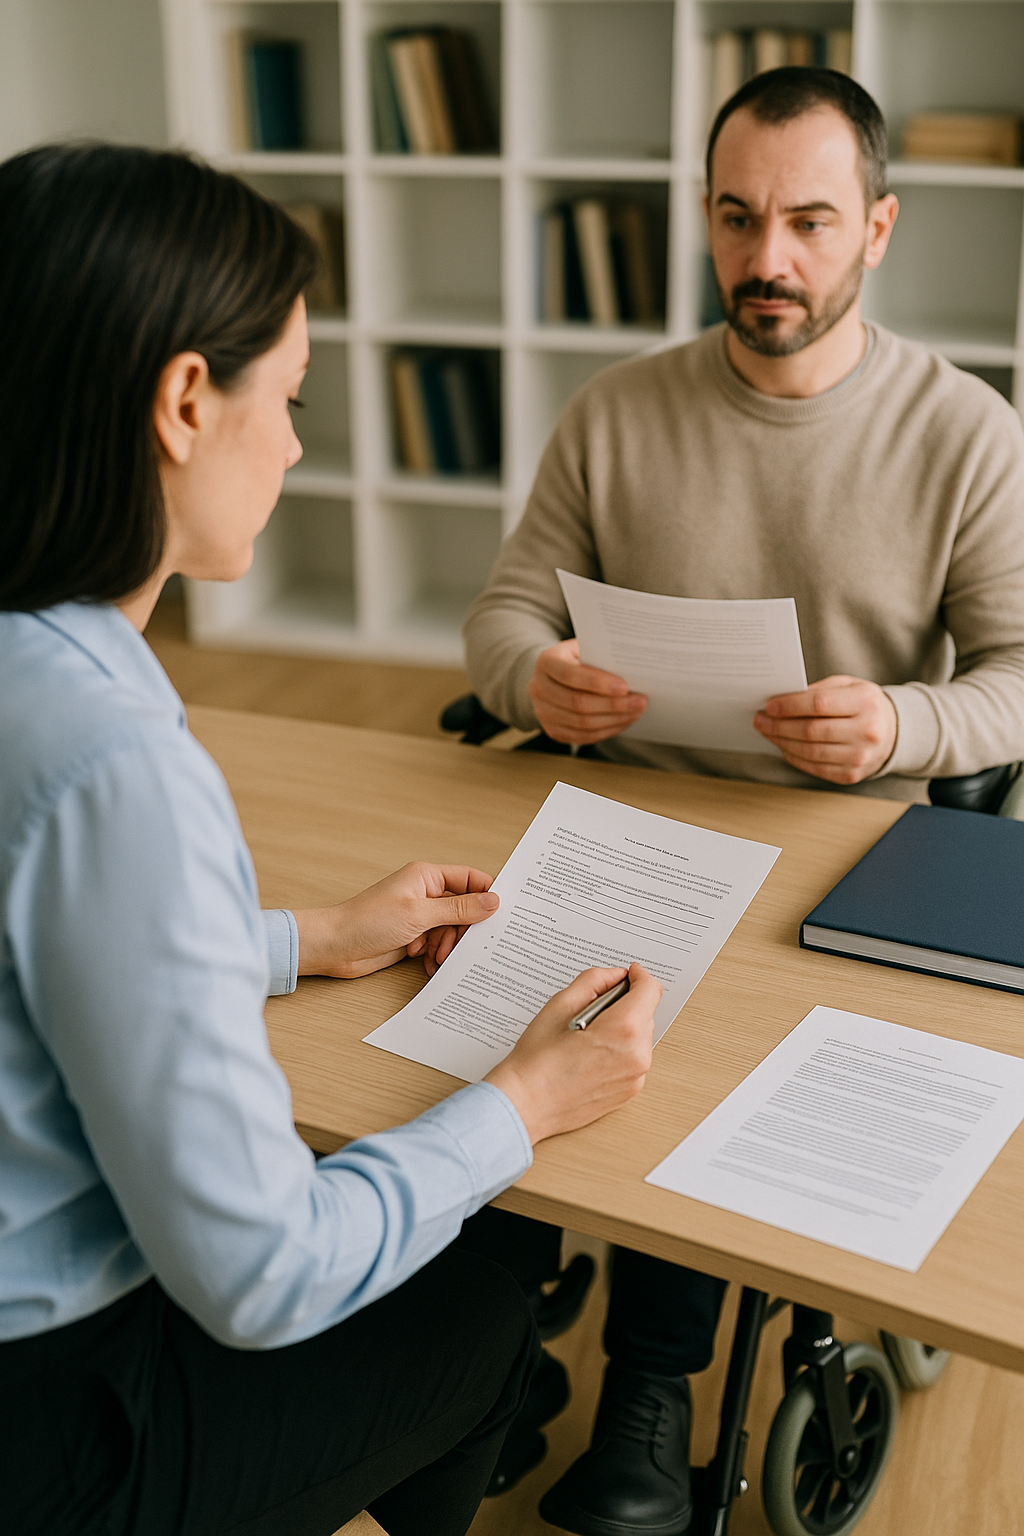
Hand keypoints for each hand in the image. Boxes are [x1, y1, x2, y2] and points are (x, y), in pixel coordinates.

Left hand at [293, 863, 498, 979]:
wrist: (335, 946)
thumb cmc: (367, 922)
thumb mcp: (419, 914)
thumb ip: (458, 909)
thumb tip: (493, 901)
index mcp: (427, 876)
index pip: (470, 878)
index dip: (487, 894)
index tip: (503, 914)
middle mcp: (425, 893)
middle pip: (464, 908)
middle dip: (463, 929)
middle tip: (459, 946)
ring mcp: (418, 914)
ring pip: (451, 929)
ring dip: (447, 945)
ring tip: (435, 957)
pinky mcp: (412, 934)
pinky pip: (437, 943)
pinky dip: (435, 954)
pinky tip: (426, 962)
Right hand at [485, 963, 659, 1143]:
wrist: (526, 1104)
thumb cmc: (538, 1061)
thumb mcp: (560, 1004)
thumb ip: (594, 981)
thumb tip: (615, 975)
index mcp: (623, 1029)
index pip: (650, 990)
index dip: (638, 976)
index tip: (628, 974)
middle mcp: (637, 1055)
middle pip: (645, 1013)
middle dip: (624, 1004)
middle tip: (591, 1010)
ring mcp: (636, 1077)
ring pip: (640, 1037)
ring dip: (622, 1029)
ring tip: (586, 1037)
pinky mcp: (630, 1092)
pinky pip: (633, 1059)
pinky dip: (619, 1050)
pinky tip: (590, 1055)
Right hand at [528, 639, 646, 744]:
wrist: (554, 675)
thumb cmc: (577, 658)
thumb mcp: (585, 648)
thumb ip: (601, 656)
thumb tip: (633, 671)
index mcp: (546, 662)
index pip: (571, 675)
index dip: (598, 683)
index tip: (625, 687)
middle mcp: (538, 688)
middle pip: (577, 703)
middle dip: (613, 704)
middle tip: (640, 702)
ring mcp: (543, 712)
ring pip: (581, 723)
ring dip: (613, 720)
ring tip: (635, 712)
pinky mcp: (552, 730)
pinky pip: (582, 737)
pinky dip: (606, 731)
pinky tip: (623, 722)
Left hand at [753, 675, 897, 784]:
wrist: (892, 732)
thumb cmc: (864, 705)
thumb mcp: (848, 686)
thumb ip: (819, 690)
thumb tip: (782, 700)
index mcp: (866, 702)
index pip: (819, 704)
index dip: (790, 706)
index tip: (769, 705)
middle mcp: (866, 731)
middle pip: (811, 731)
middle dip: (779, 725)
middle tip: (760, 720)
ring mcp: (860, 757)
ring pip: (809, 752)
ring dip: (782, 741)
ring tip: (768, 732)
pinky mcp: (851, 775)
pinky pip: (814, 767)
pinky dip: (794, 757)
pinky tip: (784, 746)